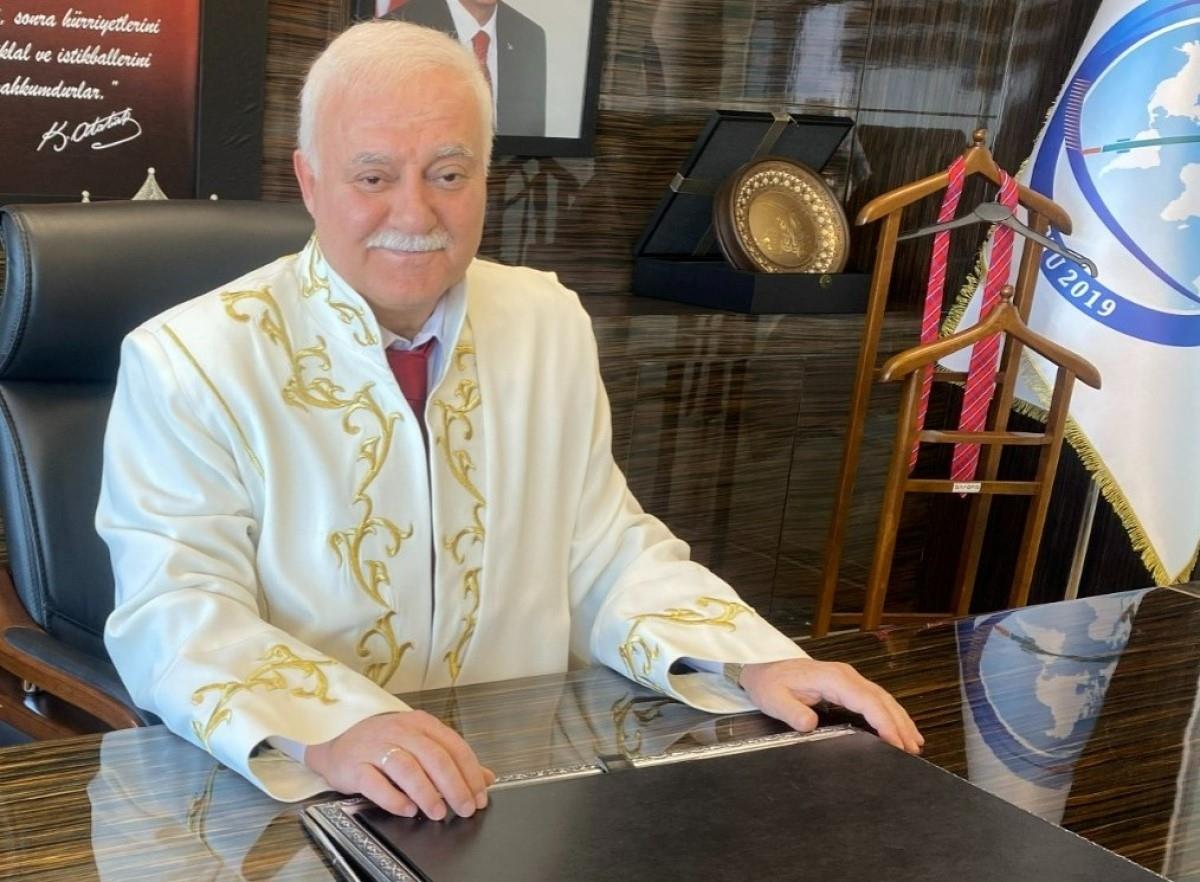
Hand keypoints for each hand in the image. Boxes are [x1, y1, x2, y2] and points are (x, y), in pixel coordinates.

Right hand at [305, 711, 495, 819]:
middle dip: (454, 786)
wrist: (337, 741)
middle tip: (464, 809)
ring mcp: (376, 747)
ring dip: (426, 792)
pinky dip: (394, 798)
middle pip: (434, 757)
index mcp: (421, 724)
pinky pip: (376, 783)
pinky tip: (408, 810)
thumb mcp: (420, 744)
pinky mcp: (355, 766)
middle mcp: (400, 731)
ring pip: (407, 768)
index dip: (470, 773)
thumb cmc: (384, 743)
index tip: (480, 797)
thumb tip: (487, 778)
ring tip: (438, 812)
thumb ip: (453, 760)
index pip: (454, 746)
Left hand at [739, 658, 923, 753]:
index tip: (897, 743)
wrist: (761, 666)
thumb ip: (791, 712)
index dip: (884, 721)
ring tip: (915, 743)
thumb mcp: (773, 699)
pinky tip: (900, 727)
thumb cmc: (768, 683)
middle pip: (880, 699)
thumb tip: (811, 724)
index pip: (866, 700)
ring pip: (882, 698)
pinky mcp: (846, 684)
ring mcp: (847, 678)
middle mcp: (845, 675)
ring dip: (899, 719)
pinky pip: (874, 698)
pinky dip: (890, 713)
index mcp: (832, 678)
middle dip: (899, 724)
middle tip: (913, 750)